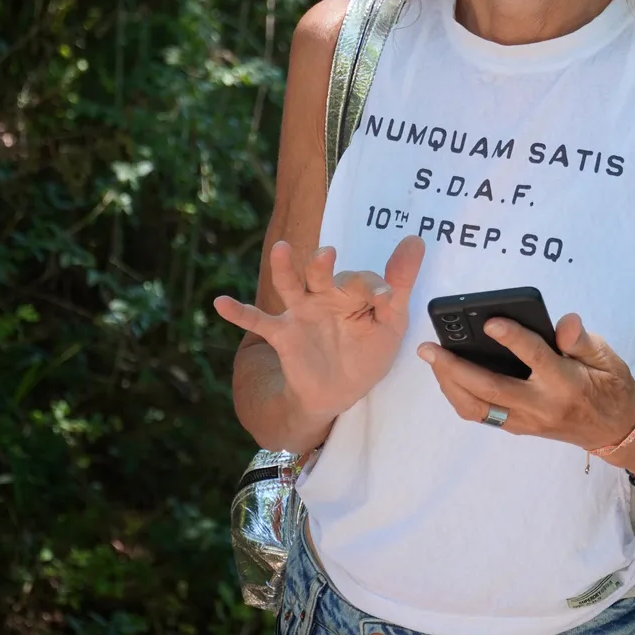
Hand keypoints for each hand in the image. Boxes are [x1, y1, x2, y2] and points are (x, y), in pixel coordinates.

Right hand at [214, 235, 424, 420]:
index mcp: (352, 292)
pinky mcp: (283, 334)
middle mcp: (323, 295)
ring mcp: (300, 313)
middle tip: (328, 255)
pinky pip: (258, 321)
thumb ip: (399, 286)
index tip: (387, 296)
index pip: (362, 281)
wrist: (338, 392)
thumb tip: (415, 242)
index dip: (375, 285)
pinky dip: (239, 312)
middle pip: (320, 272)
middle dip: (323, 264)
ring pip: (290, 285)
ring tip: (281, 249)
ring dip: (284, 268)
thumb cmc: (366, 353)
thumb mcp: (391, 323)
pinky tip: (220, 302)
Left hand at [416, 311, 634, 450]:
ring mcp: (527, 421)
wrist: (615, 430)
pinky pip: (482, 415)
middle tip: (429, 347)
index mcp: (567, 382)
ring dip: (450, 384)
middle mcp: (542, 405)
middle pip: (491, 389)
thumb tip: (565, 321)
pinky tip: (448, 376)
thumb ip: (581, 339)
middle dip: (455, 368)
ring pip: (478, 408)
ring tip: (432, 360)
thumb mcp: (606, 357)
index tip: (490, 321)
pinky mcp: (518, 428)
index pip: (535, 358)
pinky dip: (460, 396)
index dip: (513, 338)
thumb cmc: (609, 385)